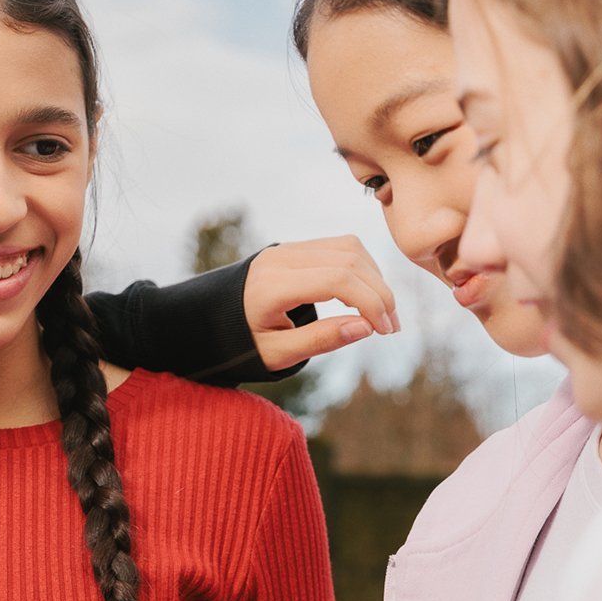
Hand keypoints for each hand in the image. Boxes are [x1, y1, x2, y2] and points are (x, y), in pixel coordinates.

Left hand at [244, 236, 398, 371]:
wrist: (211, 318)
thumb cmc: (243, 341)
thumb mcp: (277, 353)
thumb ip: (320, 340)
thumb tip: (367, 327)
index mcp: (272, 286)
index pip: (337, 279)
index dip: (370, 302)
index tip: (384, 330)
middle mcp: (280, 258)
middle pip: (349, 260)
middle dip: (379, 293)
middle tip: (390, 327)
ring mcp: (287, 248)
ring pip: (349, 248)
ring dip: (374, 278)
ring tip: (381, 314)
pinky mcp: (295, 248)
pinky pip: (340, 247)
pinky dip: (361, 269)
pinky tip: (364, 296)